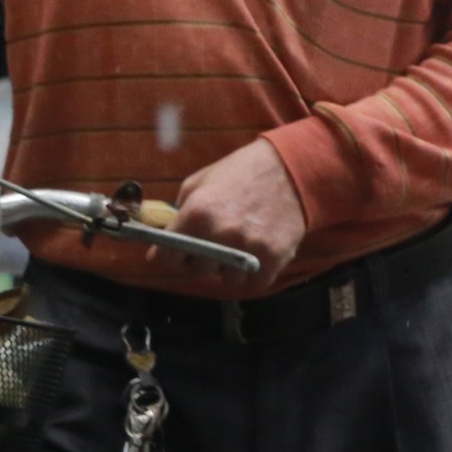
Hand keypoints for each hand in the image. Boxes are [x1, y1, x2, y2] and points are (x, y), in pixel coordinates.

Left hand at [159, 138, 307, 295]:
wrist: (292, 167)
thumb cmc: (241, 172)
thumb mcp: (199, 183)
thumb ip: (178, 215)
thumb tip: (159, 246)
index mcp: (196, 214)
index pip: (164, 258)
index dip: (170, 255)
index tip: (178, 251)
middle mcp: (219, 235)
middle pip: (195, 271)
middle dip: (200, 260)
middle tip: (214, 244)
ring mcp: (247, 249)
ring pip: (225, 279)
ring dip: (229, 267)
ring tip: (240, 246)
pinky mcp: (272, 258)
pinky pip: (252, 284)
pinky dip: (252, 274)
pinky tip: (256, 254)